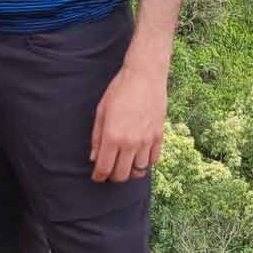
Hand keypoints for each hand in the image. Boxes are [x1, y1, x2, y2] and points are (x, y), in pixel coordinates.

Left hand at [89, 64, 166, 182]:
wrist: (145, 75)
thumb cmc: (120, 90)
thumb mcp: (101, 111)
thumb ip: (97, 137)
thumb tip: (94, 158)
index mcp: (112, 136)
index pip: (104, 168)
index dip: (98, 176)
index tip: (97, 177)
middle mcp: (130, 142)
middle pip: (121, 175)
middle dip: (113, 176)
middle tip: (110, 170)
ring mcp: (146, 140)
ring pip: (139, 171)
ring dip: (130, 171)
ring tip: (125, 164)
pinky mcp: (159, 136)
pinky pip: (153, 160)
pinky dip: (145, 163)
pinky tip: (139, 156)